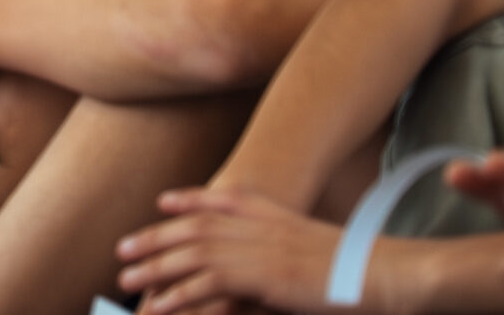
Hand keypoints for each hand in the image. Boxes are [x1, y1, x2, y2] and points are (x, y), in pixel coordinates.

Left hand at [115, 187, 345, 314]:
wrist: (381, 272)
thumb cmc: (357, 266)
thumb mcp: (315, 243)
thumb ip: (284, 241)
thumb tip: (273, 253)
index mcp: (272, 212)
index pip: (220, 199)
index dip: (188, 201)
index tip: (161, 204)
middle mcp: (257, 225)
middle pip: (193, 227)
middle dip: (155, 239)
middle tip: (122, 251)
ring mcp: (256, 249)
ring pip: (191, 254)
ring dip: (155, 268)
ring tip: (127, 282)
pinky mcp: (259, 277)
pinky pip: (207, 285)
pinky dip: (179, 295)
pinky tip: (160, 306)